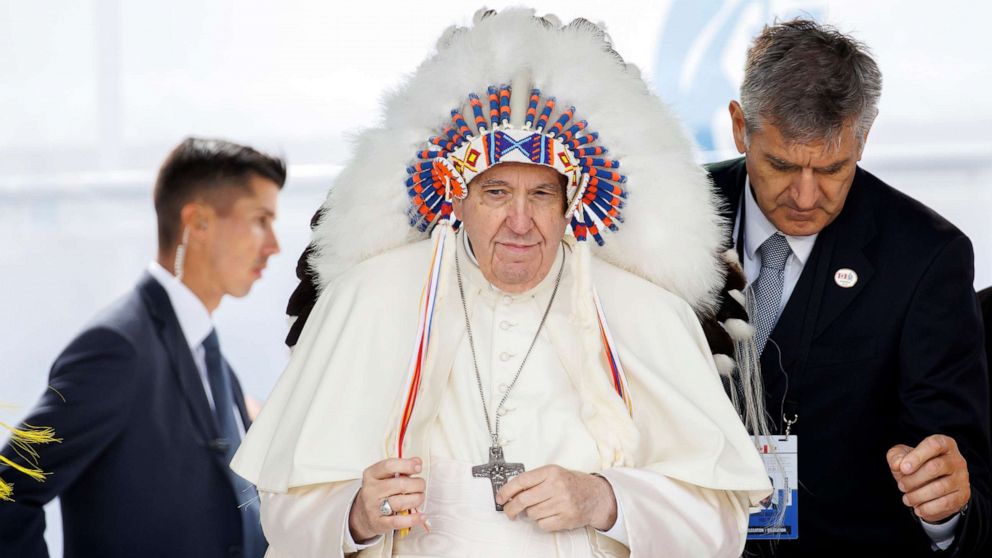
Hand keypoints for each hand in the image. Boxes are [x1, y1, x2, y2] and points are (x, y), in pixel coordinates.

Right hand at [348, 457, 428, 541]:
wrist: (362, 515)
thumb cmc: (378, 492)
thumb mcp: (384, 476)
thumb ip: (401, 468)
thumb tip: (417, 461)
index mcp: (371, 475)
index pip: (389, 466)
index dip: (407, 465)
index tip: (418, 467)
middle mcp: (371, 490)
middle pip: (400, 485)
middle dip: (417, 484)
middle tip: (421, 485)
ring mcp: (374, 507)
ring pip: (401, 502)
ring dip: (417, 499)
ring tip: (420, 498)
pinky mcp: (379, 523)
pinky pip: (398, 521)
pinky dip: (413, 519)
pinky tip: (422, 516)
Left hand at [496, 465, 617, 531]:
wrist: (595, 496)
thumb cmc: (571, 484)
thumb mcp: (553, 474)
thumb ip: (533, 481)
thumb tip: (509, 493)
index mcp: (551, 472)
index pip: (521, 481)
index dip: (506, 491)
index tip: (500, 498)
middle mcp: (556, 486)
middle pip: (523, 500)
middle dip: (511, 508)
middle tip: (508, 511)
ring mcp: (562, 503)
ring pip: (532, 514)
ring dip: (531, 514)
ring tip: (540, 508)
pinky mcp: (566, 518)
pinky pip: (542, 524)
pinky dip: (542, 522)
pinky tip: (549, 515)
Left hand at [887, 434, 970, 522]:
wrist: (930, 488)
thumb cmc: (915, 467)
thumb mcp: (902, 457)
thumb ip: (896, 456)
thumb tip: (898, 464)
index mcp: (944, 444)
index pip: (934, 445)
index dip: (917, 456)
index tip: (903, 469)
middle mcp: (957, 460)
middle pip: (935, 467)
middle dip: (913, 479)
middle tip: (901, 486)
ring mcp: (962, 478)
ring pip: (940, 487)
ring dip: (918, 495)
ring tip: (907, 499)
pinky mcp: (962, 495)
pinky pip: (945, 503)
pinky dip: (928, 508)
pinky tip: (918, 508)